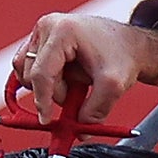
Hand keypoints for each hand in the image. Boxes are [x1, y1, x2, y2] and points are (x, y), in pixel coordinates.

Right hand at [13, 13, 157, 124]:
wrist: (130, 45)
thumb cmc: (123, 56)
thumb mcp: (114, 86)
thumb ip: (96, 110)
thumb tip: (80, 130)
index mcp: (62, 31)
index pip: (41, 73)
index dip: (43, 100)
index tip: (47, 119)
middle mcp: (47, 27)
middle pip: (32, 73)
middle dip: (54, 92)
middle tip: (77, 98)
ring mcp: (42, 32)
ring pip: (27, 71)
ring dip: (51, 86)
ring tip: (78, 84)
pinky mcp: (42, 41)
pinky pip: (30, 66)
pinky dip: (47, 80)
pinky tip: (68, 82)